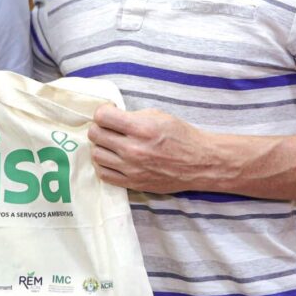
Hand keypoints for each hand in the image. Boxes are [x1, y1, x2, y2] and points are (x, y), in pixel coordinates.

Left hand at [88, 103, 210, 192]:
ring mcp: (131, 168)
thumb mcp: (158, 116)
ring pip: (96, 155)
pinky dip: (104, 165)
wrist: (199, 163)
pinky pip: (104, 174)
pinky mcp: (133, 183)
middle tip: (109, 128)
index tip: (109, 113)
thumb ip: (132, 116)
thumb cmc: (181, 136)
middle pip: (95, 135)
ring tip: (111, 144)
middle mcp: (133, 149)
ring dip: (101, 146)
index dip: (103, 112)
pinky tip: (113, 159)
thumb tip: (112, 117)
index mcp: (141, 128)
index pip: (102, 117)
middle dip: (100, 127)